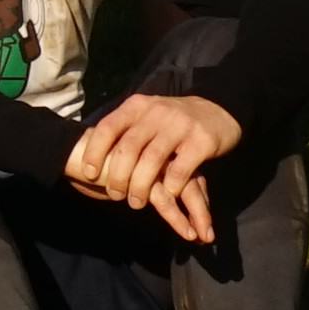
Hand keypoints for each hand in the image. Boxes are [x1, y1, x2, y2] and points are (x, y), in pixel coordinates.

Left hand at [64, 91, 240, 244]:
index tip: (89, 174)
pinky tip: (166, 196)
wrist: (219, 109)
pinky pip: (180, 169)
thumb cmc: (172, 121)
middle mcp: (156, 113)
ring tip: (135, 202)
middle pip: (128, 148)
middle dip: (118, 176)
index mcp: (137, 107)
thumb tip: (91, 158)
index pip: (108, 127)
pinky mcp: (201, 141)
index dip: (95, 151)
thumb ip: (124, 132)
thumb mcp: (145, 117)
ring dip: (141, 186)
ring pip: (152, 161)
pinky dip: (170, 187)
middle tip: (115, 195)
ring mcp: (179, 126)